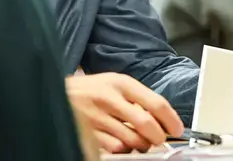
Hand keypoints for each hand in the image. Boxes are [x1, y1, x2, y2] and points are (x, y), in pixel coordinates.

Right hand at [66, 72, 183, 152]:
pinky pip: (115, 148)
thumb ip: (136, 98)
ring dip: (141, 145)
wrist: (55, 93)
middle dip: (158, 137)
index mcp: (121, 83)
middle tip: (159, 140)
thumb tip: (162, 118)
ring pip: (132, 140)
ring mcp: (97, 117)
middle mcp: (109, 98)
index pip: (156, 103)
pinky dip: (122, 149)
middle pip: (146, 125)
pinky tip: (119, 142)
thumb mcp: (113, 84)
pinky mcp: (88, 133)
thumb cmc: (89, 90)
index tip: (177, 129)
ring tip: (138, 141)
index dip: (171, 119)